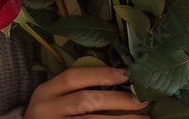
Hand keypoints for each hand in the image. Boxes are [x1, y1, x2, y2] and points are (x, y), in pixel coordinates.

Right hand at [23, 67, 148, 118]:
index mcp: (45, 92)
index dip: (101, 74)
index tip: (126, 74)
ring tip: (143, 118)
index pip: (73, 77)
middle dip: (117, 100)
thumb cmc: (48, 115)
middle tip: (141, 100)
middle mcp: (47, 109)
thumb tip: (118, 79)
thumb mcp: (53, 98)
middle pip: (86, 101)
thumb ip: (74, 89)